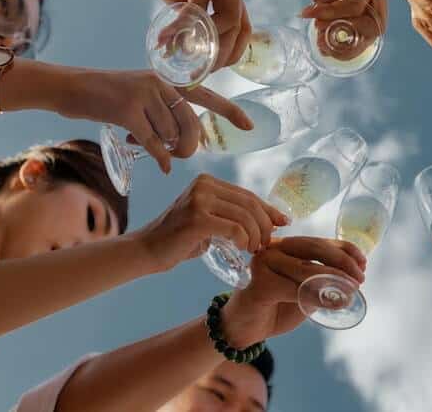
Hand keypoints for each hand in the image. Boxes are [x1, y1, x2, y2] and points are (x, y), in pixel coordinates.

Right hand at [62, 70, 251, 172]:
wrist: (70, 86)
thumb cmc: (107, 96)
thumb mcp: (142, 94)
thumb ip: (165, 110)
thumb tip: (188, 139)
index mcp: (169, 80)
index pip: (207, 97)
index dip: (230, 112)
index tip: (250, 126)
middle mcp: (161, 84)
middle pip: (192, 125)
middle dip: (188, 146)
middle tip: (174, 153)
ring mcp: (145, 95)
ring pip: (172, 135)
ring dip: (165, 149)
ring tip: (148, 146)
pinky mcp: (127, 110)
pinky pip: (153, 142)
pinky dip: (160, 157)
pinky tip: (163, 166)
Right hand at [107, 0, 249, 68]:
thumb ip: (192, 18)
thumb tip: (195, 50)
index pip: (243, 24)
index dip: (231, 51)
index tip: (211, 68)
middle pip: (240, 24)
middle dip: (222, 52)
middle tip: (200, 68)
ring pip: (228, 16)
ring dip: (206, 41)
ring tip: (183, 52)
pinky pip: (200, 3)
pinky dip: (184, 24)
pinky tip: (169, 35)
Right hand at [135, 174, 288, 272]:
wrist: (147, 250)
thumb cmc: (181, 239)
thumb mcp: (210, 221)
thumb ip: (233, 215)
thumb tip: (272, 220)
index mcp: (208, 182)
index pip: (247, 194)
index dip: (268, 209)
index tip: (284, 222)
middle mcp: (203, 185)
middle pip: (249, 203)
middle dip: (265, 224)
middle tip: (268, 243)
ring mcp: (199, 200)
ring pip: (244, 216)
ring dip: (256, 235)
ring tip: (255, 249)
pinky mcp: (197, 218)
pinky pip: (234, 228)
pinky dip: (244, 240)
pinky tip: (244, 248)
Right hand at [221, 237, 366, 346]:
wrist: (243, 329)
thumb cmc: (276, 308)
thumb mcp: (305, 291)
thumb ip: (323, 283)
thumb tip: (354, 280)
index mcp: (286, 246)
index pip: (319, 241)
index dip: (345, 249)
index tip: (364, 263)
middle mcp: (273, 249)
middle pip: (314, 248)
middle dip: (343, 262)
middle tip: (360, 278)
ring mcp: (264, 264)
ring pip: (306, 269)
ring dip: (334, 279)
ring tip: (352, 290)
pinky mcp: (259, 284)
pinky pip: (294, 289)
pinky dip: (317, 296)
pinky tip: (335, 303)